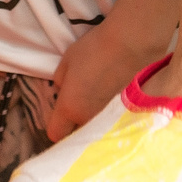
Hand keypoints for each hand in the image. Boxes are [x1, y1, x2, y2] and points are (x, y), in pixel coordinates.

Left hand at [46, 21, 149, 140]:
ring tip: (86, 92)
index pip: (55, 134)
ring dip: (84, 115)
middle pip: (73, 133)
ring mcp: (103, 116)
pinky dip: (98, 110)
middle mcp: (86, 118)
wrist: (128, 47)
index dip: (53, 123)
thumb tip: (62, 89)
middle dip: (70, 122)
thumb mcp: (66, 61)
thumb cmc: (92, 51)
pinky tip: (99, 91)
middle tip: (70, 100)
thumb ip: (59, 80)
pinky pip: (100, 118)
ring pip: (88, 125)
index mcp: (69, 108)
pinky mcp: (117, 110)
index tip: (55, 109)